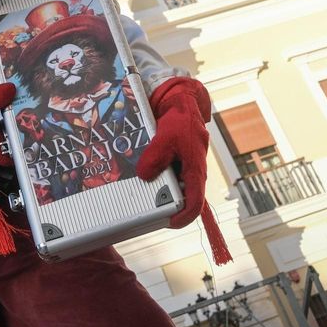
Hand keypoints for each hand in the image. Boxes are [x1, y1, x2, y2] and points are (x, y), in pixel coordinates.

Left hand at [136, 77, 211, 227]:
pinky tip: (133, 174)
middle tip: (140, 206)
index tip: (167, 222)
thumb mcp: (166, 136)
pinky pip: (160, 176)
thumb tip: (144, 175)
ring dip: (152, 191)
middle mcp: (188, 174)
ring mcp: (179, 171)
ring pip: (167, 190)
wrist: (179, 103)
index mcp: (195, 171)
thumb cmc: (180, 119)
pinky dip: (148, 177)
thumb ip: (156, 156)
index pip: (195, 204)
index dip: (182, 218)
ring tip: (132, 191)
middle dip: (160, 206)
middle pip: (178, 201)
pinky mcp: (170, 164)